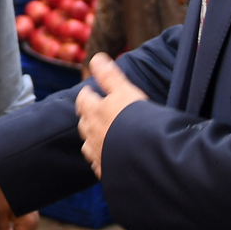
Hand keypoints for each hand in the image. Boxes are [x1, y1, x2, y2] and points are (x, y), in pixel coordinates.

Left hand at [75, 53, 145, 178]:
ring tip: (102, 135)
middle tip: (97, 111)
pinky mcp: (107, 172)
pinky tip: (110, 157)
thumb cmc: (137, 121)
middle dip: (88, 116)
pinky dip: (102, 158)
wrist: (147, 157)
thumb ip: (109, 76)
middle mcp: (93, 133)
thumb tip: (96, 58)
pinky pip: (99, 164)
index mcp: (96, 112)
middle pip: (84, 122)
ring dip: (93, 138)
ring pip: (89, 144)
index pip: (83, 99)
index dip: (88, 94)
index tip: (92, 91)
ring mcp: (98, 155)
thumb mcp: (125, 92)